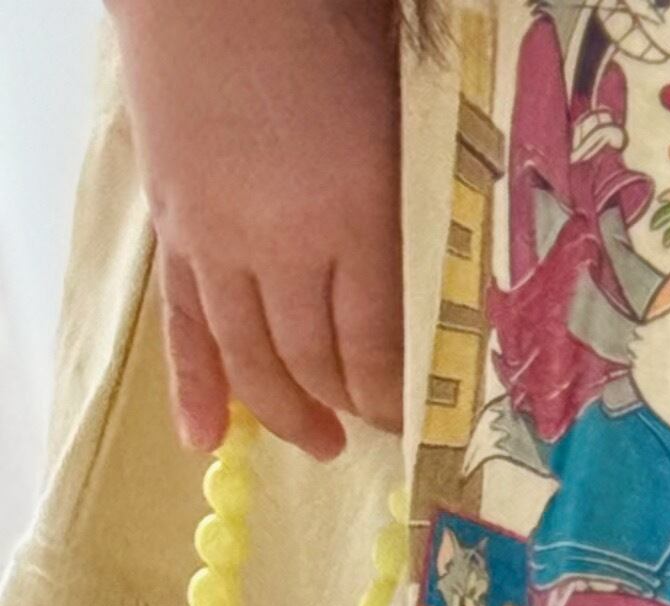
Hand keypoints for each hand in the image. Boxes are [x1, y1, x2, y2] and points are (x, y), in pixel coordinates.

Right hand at [111, 0, 405, 461]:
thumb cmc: (322, 27)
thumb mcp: (396, 120)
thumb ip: (411, 207)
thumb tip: (437, 292)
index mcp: (354, 216)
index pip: (378, 348)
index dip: (395, 400)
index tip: (414, 424)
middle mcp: (282, 243)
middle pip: (316, 360)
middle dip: (347, 405)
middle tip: (372, 429)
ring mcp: (218, 238)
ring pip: (250, 355)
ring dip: (285, 409)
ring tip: (318, 442)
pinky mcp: (173, 222)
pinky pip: (182, 323)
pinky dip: (195, 383)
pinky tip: (206, 436)